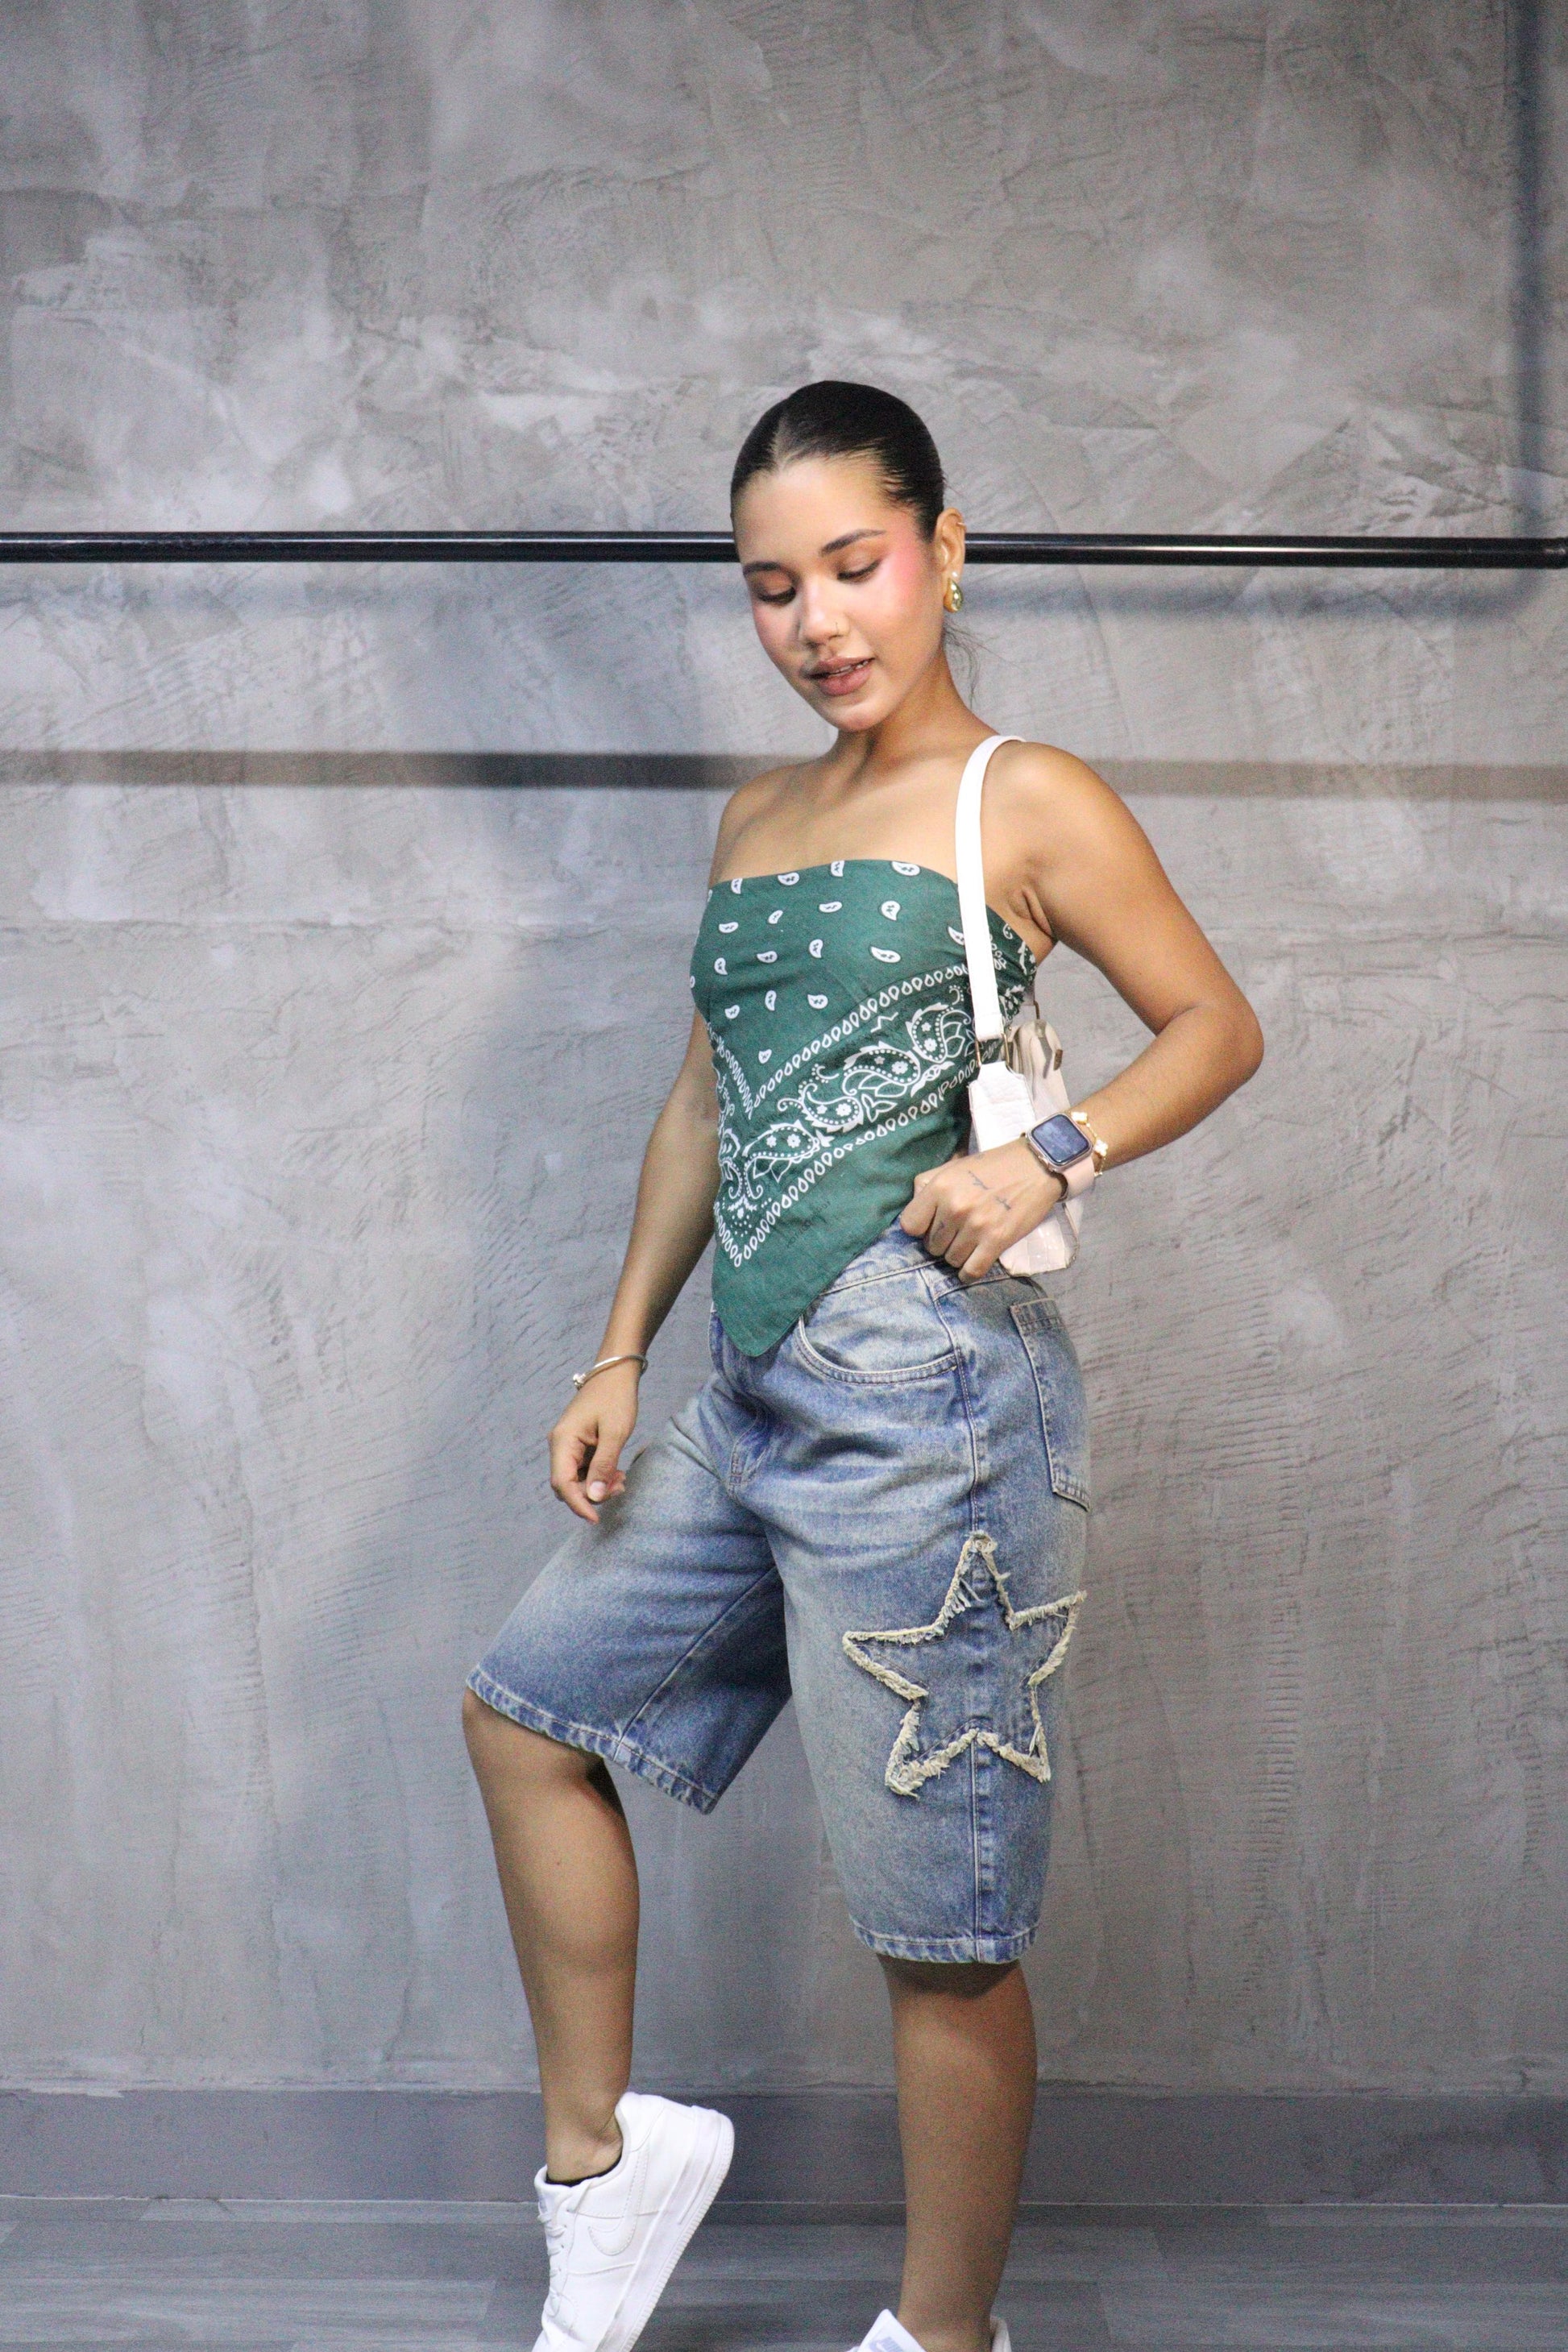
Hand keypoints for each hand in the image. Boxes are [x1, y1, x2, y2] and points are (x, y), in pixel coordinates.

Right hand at [549, 1361, 642, 1522]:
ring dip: (597, 1486)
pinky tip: (616, 1473)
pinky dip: (599, 1476)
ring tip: (621, 1479)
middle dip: (591, 1495)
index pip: (562, 1484)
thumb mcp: (615, 1432)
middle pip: (567, 1485)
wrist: (615, 1373)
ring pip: (576, 1480)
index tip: (596, 1519)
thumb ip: (604, 1465)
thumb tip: (595, 1497)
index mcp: (563, 1441)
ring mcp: (568, 1446)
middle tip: (619, 1487)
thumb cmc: (615, 1398)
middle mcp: (560, 1445)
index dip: (578, 1504)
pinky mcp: (578, 1446)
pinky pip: (583, 1471)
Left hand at [899, 1140, 1064, 1279]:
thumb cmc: (992, 1166)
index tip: (930, 1225)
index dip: (919, 1228)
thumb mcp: (953, 1167)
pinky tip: (972, 1264)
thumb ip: (927, 1186)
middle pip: (931, 1246)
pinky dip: (969, 1272)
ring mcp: (976, 1226)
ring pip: (951, 1260)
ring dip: (957, 1255)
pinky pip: (972, 1271)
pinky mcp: (996, 1241)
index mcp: (940, 1188)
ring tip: (968, 1242)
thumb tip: (912, 1213)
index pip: (910, 1225)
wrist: (1035, 1166)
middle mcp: (955, 1208)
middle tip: (956, 1232)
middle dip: (941, 1241)